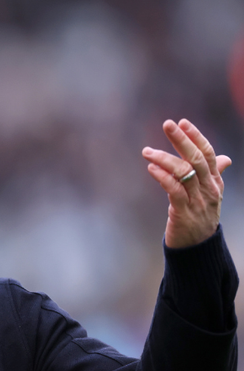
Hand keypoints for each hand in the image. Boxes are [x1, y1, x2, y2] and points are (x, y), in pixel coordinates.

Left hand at [142, 119, 230, 247]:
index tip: (182, 122)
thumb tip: (224, 158)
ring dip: (164, 159)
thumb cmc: (200, 217)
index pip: (208, 154)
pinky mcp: (183, 213)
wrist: (198, 248)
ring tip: (147, 151)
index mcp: (215, 182)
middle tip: (167, 124)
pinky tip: (151, 168)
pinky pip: (174, 191)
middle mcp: (209, 189)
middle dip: (181, 140)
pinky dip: (162, 177)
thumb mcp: (210, 194)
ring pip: (183, 173)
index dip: (196, 137)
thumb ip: (214, 174)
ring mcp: (197, 201)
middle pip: (196, 159)